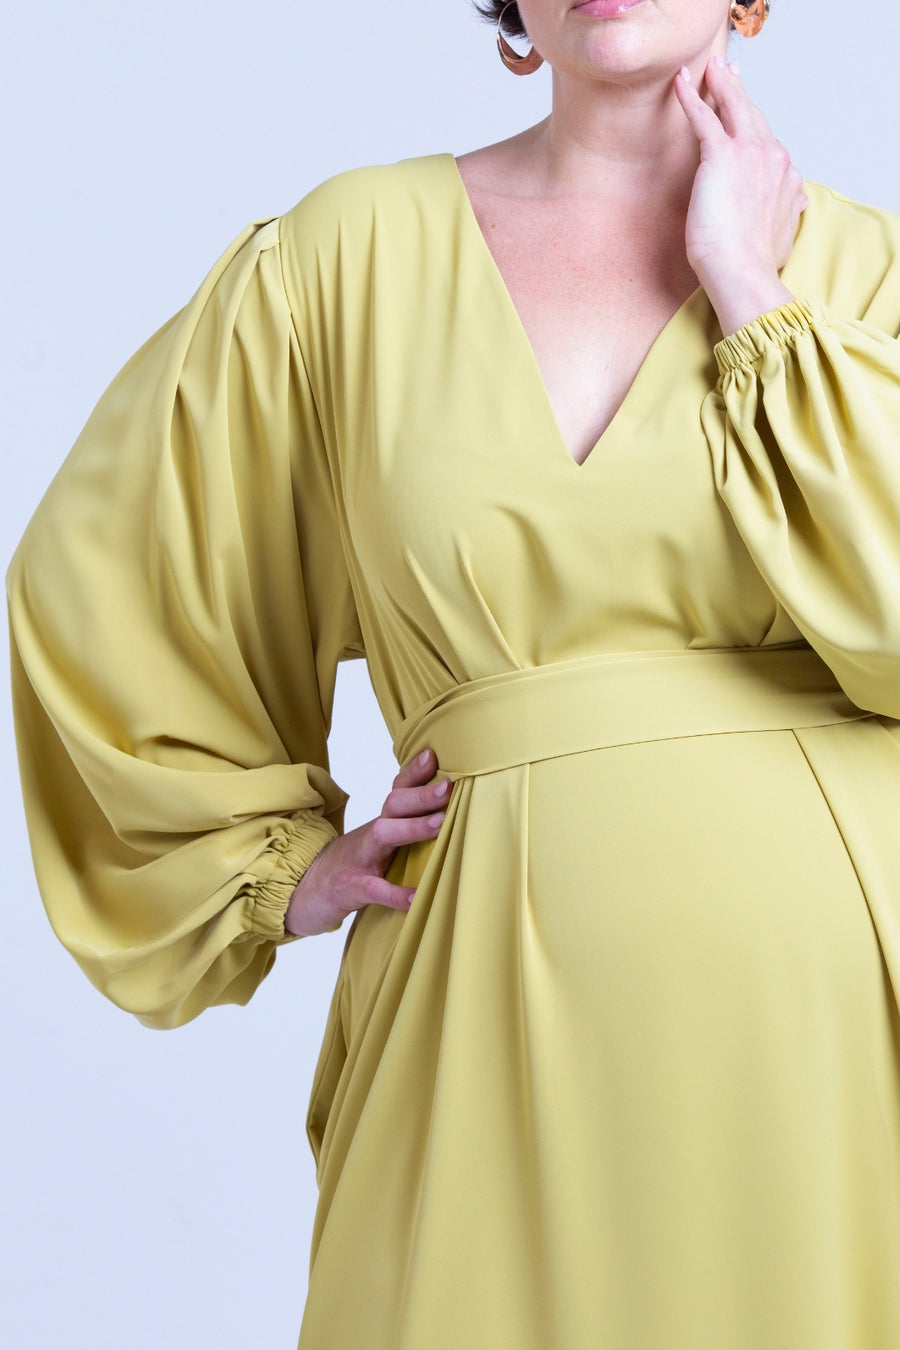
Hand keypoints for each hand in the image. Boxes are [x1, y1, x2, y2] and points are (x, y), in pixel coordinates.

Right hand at [284, 748, 449, 936]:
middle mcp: (371, 835)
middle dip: (421, 795)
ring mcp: (359, 860)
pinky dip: (395, 893)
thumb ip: (404, 826)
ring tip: (441, 823)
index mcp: (380, 823)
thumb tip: (447, 813)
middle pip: (394, 805)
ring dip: (412, 828)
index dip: (414, 772)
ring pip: (383, 835)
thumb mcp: (377, 841)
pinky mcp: (350, 888)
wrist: (305, 890)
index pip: (398, 790)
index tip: (434, 755)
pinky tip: (417, 896)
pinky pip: (374, 889)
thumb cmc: (352, 864)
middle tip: (448, 787)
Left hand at [674, 56, 807, 335]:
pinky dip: (691, 96)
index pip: (768, 141)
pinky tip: (681, 81)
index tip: (748, 111)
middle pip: (754, 115)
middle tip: (729, 71)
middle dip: (740, 91)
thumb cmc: (755, 264)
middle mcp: (774, 158)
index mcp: (786, 176)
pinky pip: (704, 117)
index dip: (755, 124)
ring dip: (721, 83)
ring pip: (734, 107)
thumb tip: (799, 205)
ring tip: (711, 68)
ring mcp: (750, 153)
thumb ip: (788, 213)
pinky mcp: (721, 157)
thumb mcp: (782, 234)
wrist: (743, 272)